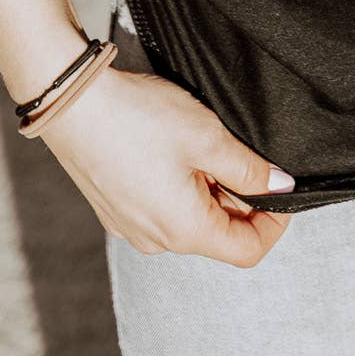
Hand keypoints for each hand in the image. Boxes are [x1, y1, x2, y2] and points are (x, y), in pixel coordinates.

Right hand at [36, 64, 296, 267]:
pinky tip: (172, 147)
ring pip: (189, 218)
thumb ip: (249, 168)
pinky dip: (180, 185)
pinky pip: (162, 208)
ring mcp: (131, 227)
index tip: (280, 185)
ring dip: (209, 188)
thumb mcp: (208, 137)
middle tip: (239, 150)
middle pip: (218, 233)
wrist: (74, 104)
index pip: (247, 251)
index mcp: (184, 232)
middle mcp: (156, 241)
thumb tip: (281, 185)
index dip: (274, 222)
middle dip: (240, 197)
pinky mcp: (115, 209)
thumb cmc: (140, 119)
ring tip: (203, 143)